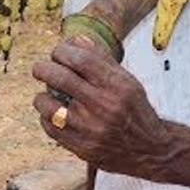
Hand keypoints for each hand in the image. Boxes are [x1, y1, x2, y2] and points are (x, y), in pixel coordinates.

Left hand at [31, 36, 170, 177]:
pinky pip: (51, 128)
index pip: (80, 59)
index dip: (62, 51)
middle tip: (39, 69)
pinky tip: (53, 114)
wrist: (150, 149)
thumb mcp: (127, 81)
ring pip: (49, 105)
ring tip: (46, 95)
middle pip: (60, 78)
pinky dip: (47, 118)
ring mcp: (92, 129)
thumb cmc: (135, 110)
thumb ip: (101, 59)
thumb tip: (74, 39)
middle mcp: (104, 106)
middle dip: (43, 69)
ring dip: (42, 97)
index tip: (57, 52)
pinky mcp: (83, 148)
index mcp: (117, 86)